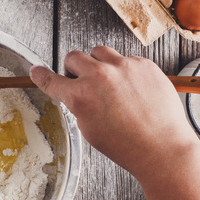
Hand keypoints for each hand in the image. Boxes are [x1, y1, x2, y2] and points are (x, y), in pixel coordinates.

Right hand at [30, 46, 199, 179]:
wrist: (162, 148)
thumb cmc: (127, 145)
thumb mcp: (89, 129)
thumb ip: (78, 105)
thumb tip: (75, 92)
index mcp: (80, 96)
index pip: (52, 80)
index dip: (41, 75)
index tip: (36, 70)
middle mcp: (99, 76)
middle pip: (74, 56)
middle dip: (74, 68)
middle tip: (83, 80)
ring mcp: (123, 67)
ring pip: (99, 51)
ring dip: (98, 63)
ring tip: (109, 81)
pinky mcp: (143, 64)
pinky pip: (126, 59)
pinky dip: (125, 70)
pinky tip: (132, 89)